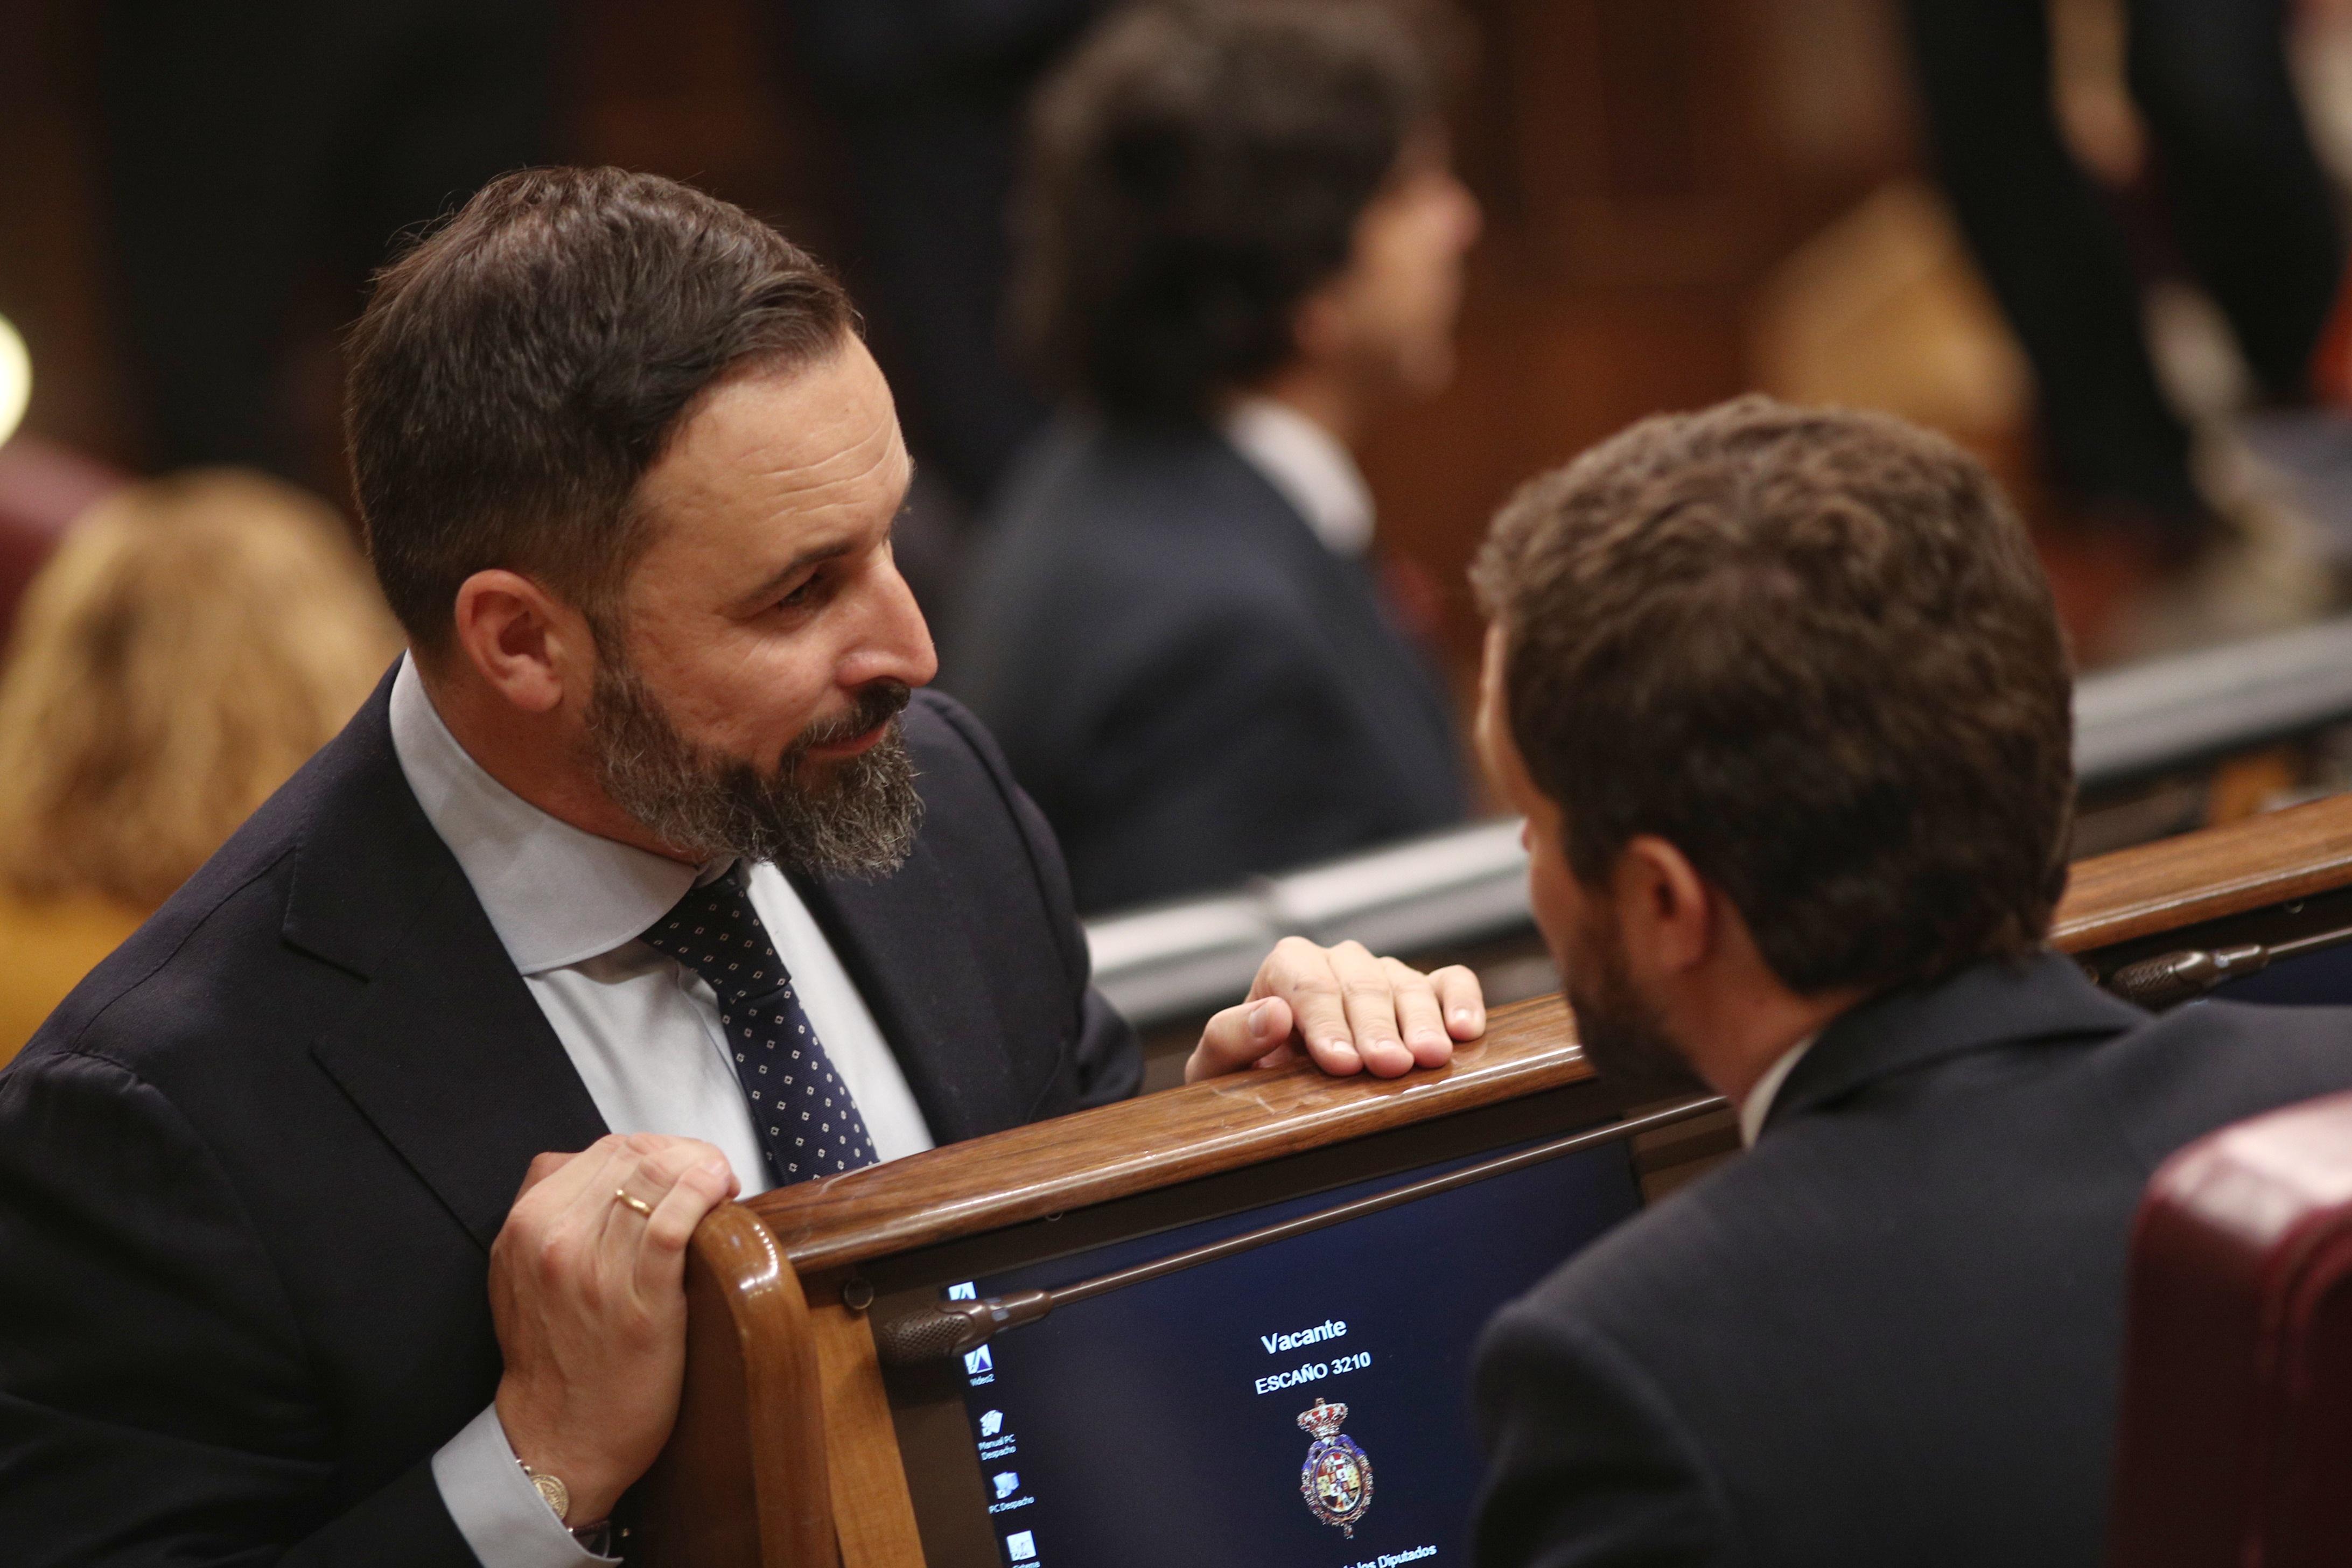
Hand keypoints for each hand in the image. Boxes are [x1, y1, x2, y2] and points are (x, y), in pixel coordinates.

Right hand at [488, 1132, 740, 1525]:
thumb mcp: (524, 1271)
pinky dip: (703, 1195)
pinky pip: (674, 1222)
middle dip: (683, 1154)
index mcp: (526, 1223)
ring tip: (721, 1185)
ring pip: (656, 1178)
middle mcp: (552, 1237)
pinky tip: (721, 1194)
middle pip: (635, 1155)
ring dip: (702, 1170)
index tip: (683, 1168)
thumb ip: (556, 1214)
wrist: (559, 1435)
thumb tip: (616, 1171)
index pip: (604, 1150)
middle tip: (710, 1175)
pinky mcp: (639, 1300)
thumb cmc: (556, 1353)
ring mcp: (593, 1268)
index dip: (656, 1149)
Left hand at [1186, 936, 1485, 1082]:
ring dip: (1421, 1021)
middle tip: (1389, 1066)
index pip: (1309, 984)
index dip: (1326, 1022)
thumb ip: (1231, 1037)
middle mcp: (1339, 961)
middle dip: (1376, 1027)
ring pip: (1406, 983)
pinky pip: (1449, 981)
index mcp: (1289, 966)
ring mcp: (1384, 974)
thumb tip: (1273, 1015)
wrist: (1276, 1087)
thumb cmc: (1246, 1076)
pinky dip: (1461, 999)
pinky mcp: (1423, 993)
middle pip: (1362, 984)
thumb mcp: (1219, 1067)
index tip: (1340, 1063)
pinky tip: (1467, 1030)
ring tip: (1432, 1057)